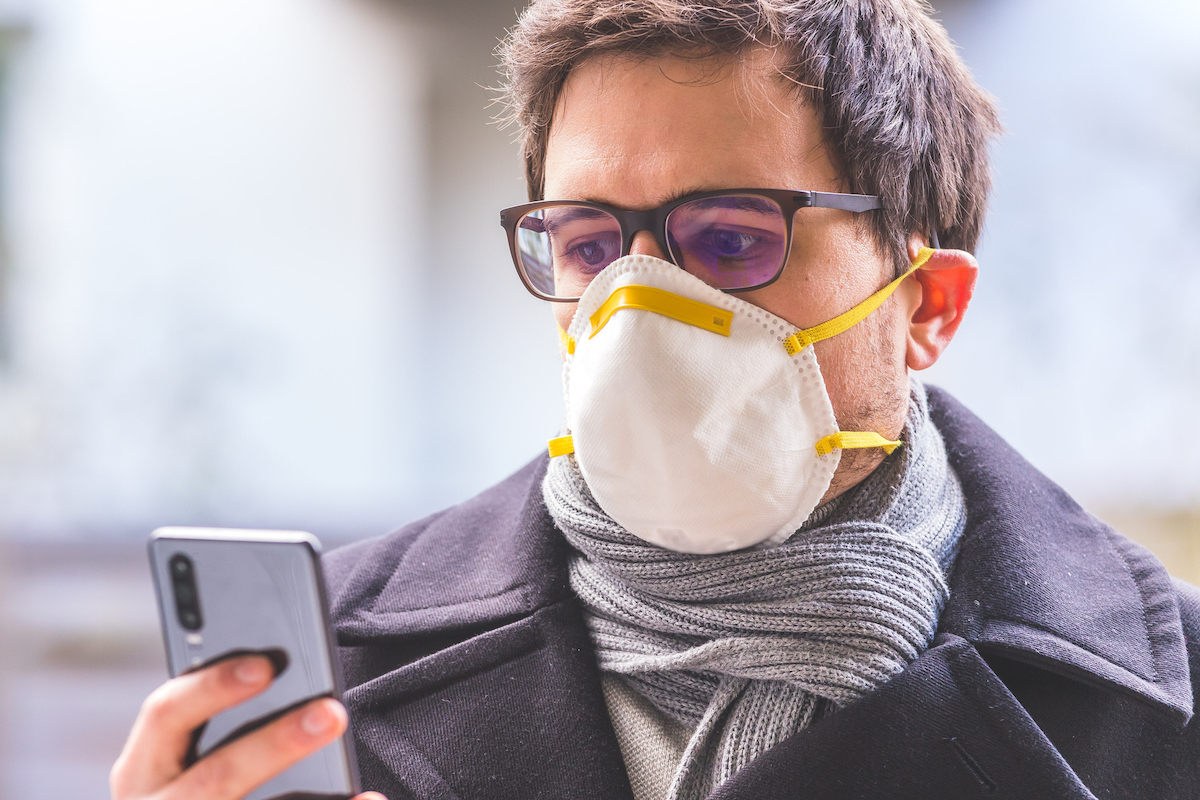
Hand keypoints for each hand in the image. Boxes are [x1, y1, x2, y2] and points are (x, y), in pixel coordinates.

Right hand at [111, 654, 384, 799]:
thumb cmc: (189, 796)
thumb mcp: (180, 765)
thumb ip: (215, 727)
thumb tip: (279, 674)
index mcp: (142, 770)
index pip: (165, 714)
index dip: (212, 686)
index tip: (266, 666)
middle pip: (215, 777)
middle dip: (276, 744)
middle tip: (334, 714)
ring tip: (368, 793)